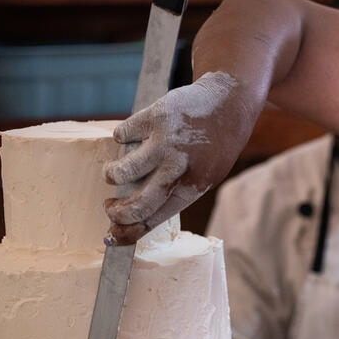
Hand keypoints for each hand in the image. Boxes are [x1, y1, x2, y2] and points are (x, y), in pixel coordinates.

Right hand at [103, 71, 253, 243]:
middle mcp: (178, 168)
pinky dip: (122, 137)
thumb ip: (175, 191)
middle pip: (137, 204)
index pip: (154, 219)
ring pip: (122, 172)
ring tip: (115, 173)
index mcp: (192, 188)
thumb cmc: (215, 146)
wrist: (229, 104)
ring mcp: (165, 143)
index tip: (114, 235)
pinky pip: (122, 135)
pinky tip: (133, 136)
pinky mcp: (153, 118)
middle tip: (109, 207)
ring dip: (112, 175)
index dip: (129, 232)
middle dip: (116, 212)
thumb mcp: (205, 176)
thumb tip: (136, 212)